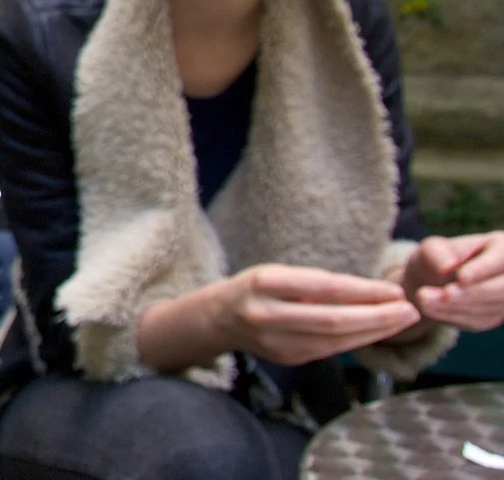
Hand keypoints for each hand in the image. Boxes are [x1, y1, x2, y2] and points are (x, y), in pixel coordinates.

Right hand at [213, 264, 421, 366]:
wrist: (219, 318)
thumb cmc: (256, 289)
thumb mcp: (278, 273)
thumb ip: (317, 283)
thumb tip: (372, 293)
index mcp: (264, 283)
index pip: (323, 288)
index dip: (363, 291)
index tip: (394, 289)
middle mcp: (268, 315)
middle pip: (333, 320)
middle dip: (377, 317)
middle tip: (410, 310)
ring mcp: (277, 342)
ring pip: (335, 340)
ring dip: (374, 332)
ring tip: (403, 321)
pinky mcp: (288, 358)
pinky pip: (329, 350)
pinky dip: (358, 340)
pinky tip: (377, 331)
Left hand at [398, 232, 503, 331]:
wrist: (431, 280)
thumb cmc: (435, 257)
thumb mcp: (431, 248)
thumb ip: (437, 253)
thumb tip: (448, 266)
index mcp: (501, 248)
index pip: (500, 259)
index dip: (482, 270)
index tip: (461, 277)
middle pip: (501, 289)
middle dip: (473, 293)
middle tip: (445, 293)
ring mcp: (502, 299)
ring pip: (488, 307)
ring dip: (456, 305)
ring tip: (425, 298)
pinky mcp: (491, 317)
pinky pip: (476, 320)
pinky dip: (452, 315)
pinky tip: (429, 307)